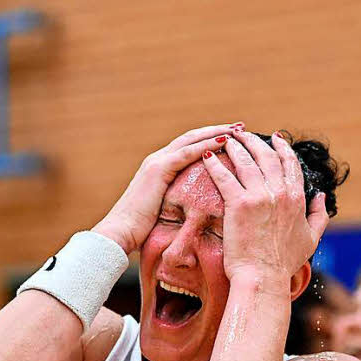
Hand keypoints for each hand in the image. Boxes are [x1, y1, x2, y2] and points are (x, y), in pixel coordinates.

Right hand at [92, 123, 240, 253]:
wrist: (120, 233)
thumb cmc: (143, 230)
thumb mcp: (166, 209)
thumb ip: (179, 200)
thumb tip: (198, 206)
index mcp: (160, 167)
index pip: (190, 146)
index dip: (211, 139)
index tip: (233, 136)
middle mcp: (157, 159)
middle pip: (192, 137)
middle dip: (217, 130)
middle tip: (240, 127)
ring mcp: (156, 162)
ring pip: (191, 140)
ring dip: (216, 133)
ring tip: (237, 130)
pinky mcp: (157, 170)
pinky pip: (186, 153)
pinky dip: (206, 145)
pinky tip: (224, 141)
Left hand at [202, 131, 328, 282]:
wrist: (263, 277)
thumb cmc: (285, 262)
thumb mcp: (311, 238)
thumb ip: (319, 215)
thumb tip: (321, 196)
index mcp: (297, 198)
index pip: (290, 163)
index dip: (282, 147)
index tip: (274, 138)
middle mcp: (280, 193)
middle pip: (266, 156)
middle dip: (254, 141)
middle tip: (243, 134)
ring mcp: (259, 197)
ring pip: (245, 161)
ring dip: (235, 147)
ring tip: (226, 140)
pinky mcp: (239, 204)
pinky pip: (225, 177)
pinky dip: (216, 164)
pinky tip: (208, 158)